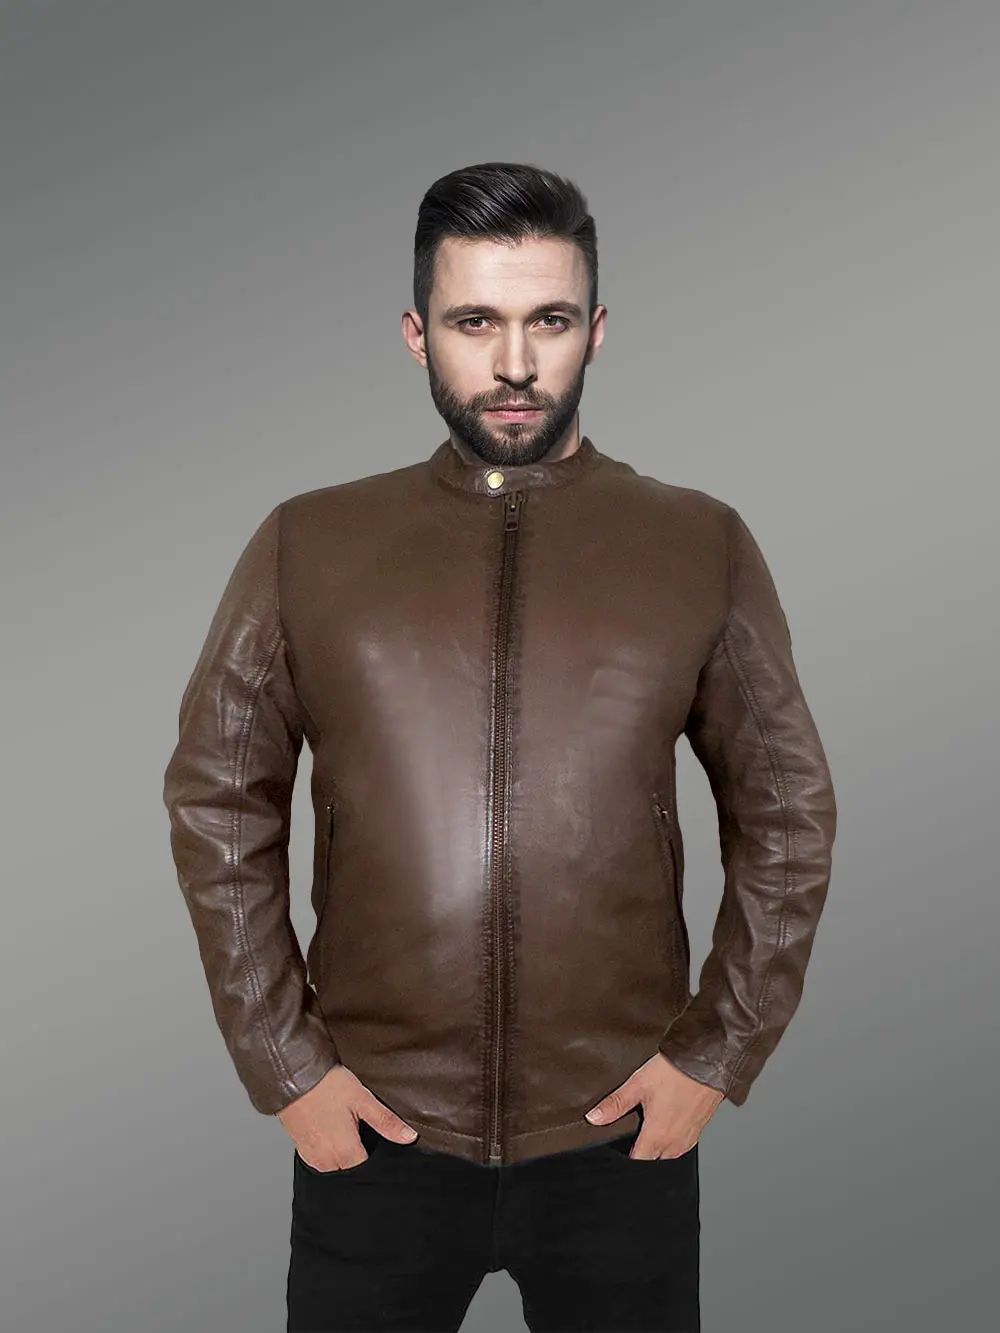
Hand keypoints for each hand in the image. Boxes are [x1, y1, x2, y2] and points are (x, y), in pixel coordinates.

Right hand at [275, 1064, 418, 1170]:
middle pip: (351, 1170)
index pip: (367, 1171)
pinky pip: (321, 1162)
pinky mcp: (301, 1150)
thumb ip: (386, 1122)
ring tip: (349, 1133)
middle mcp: (327, 1161)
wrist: (293, 1077)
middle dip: (360, 1158)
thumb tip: (409, 1137)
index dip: (377, 1159)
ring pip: (335, 1168)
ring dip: (343, 1157)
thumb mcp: (362, 1099)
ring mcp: (312, 1157)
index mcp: (345, 1152)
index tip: (380, 1144)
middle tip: (363, 1135)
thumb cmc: (327, 1086)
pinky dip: (329, 1153)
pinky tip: (333, 1134)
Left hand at [584, 1052, 724, 1158]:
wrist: (708, 1063)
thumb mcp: (638, 1084)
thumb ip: (615, 1104)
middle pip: (651, 1161)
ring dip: (655, 1148)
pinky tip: (664, 1123)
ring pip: (666, 1155)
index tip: (616, 1149)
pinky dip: (669, 1141)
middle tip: (630, 1134)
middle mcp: (674, 1144)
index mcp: (657, 1136)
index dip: (623, 1159)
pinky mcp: (697, 1132)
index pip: (636, 1163)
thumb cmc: (676, 1072)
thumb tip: (593, 1118)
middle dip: (639, 1153)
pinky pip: (679, 1147)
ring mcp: (688, 1140)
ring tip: (647, 1128)